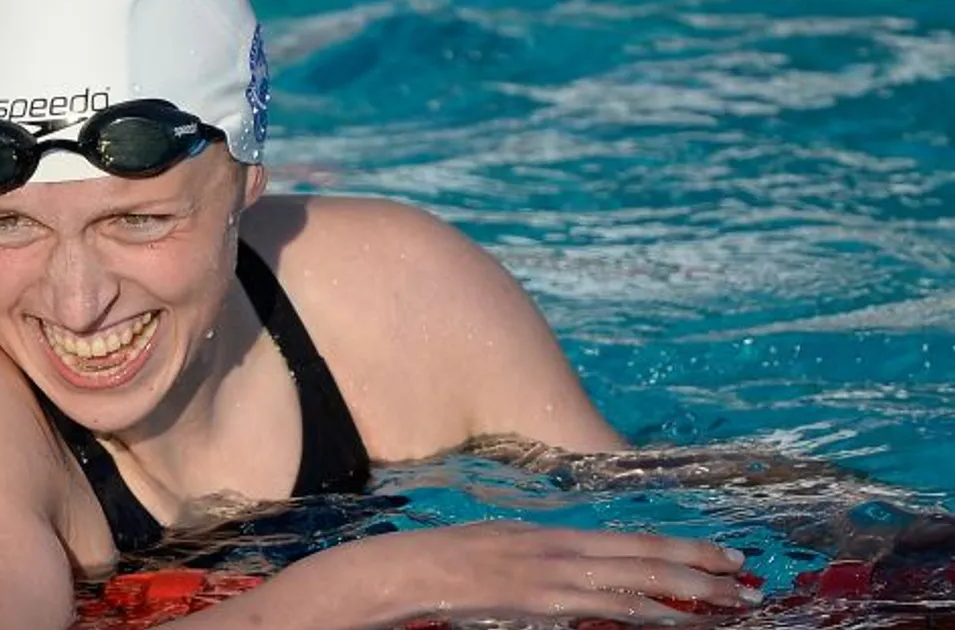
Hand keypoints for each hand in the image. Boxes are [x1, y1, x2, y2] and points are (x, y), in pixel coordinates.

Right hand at [342, 521, 761, 625]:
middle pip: (647, 557)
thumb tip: (582, 574)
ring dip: (692, 593)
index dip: (684, 548)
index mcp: (553, 535)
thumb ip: (544, 562)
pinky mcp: (541, 603)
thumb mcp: (500, 551)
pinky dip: (649, 612)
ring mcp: (553, 577)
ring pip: (638, 582)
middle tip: (750, 580)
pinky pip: (607, 608)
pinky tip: (679, 620)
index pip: (634, 541)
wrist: (406, 571)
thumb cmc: (443, 564)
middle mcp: (560, 550)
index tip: (725, 555)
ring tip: (734, 602)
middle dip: (704, 569)